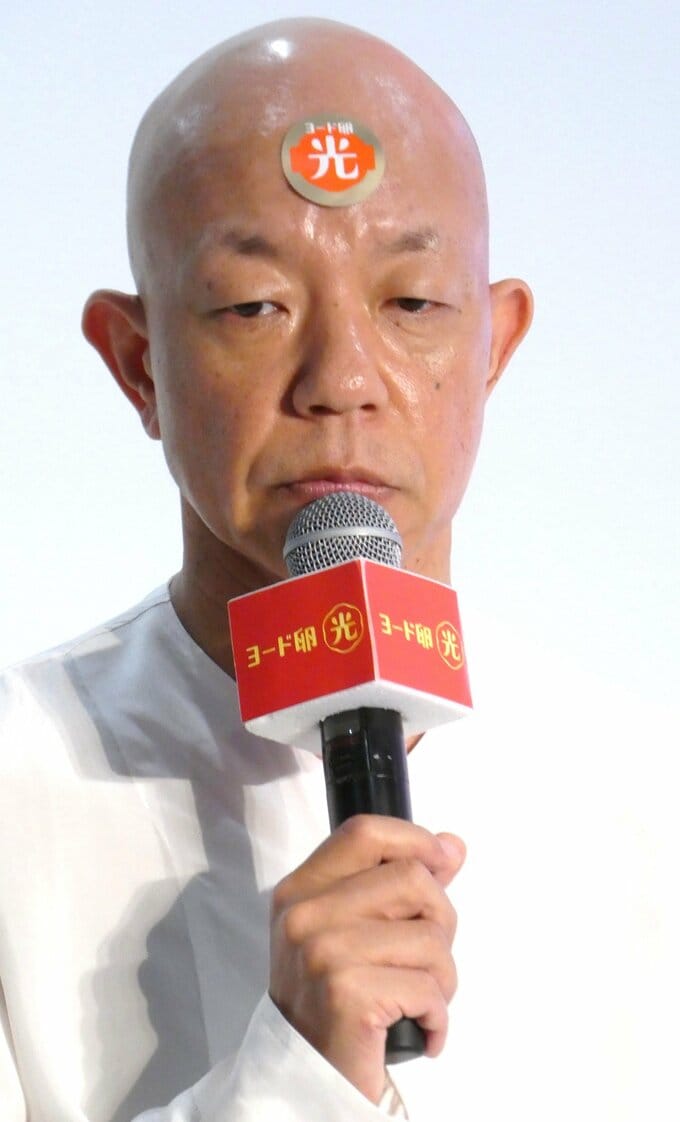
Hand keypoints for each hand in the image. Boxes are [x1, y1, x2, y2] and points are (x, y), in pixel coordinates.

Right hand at [269, 814, 465, 1103]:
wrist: (304, 1080)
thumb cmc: (333, 1005)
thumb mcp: (350, 933)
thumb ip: (396, 884)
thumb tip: (452, 846)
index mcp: (301, 890)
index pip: (365, 832)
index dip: (415, 841)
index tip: (442, 863)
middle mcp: (306, 915)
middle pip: (412, 879)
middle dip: (439, 922)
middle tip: (424, 963)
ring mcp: (324, 953)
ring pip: (431, 937)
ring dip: (441, 979)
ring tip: (416, 1002)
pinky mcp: (348, 995)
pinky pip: (429, 988)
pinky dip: (438, 1017)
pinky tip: (418, 1030)